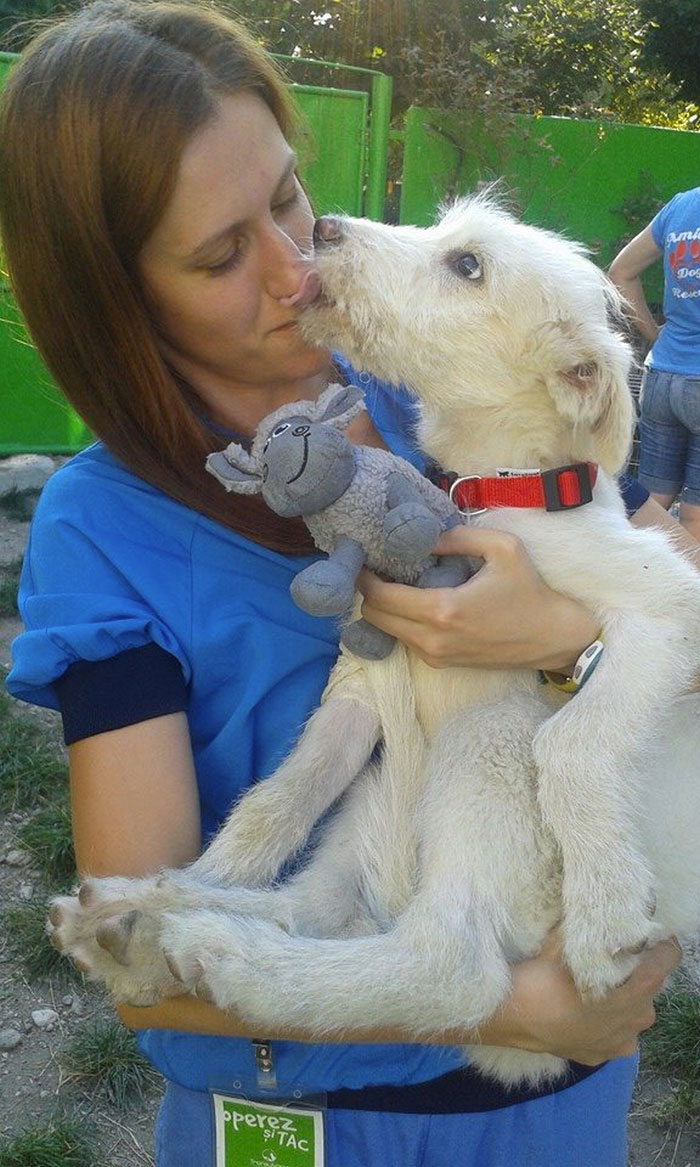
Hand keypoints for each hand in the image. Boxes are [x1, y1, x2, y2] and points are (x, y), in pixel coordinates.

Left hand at [357, 525, 598, 670]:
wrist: (552, 637)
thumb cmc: (529, 591)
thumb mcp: (502, 548)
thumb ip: (457, 536)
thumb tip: (422, 535)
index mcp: (442, 610)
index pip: (379, 596)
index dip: (364, 575)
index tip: (363, 556)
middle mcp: (432, 639)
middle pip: (373, 617)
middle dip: (368, 591)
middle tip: (376, 567)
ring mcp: (435, 656)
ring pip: (386, 631)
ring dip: (383, 607)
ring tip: (396, 580)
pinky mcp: (442, 664)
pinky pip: (405, 640)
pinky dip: (400, 621)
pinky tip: (416, 600)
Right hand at [491, 933, 680, 1064]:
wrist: (514, 1017)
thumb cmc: (544, 976)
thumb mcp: (566, 941)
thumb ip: (591, 931)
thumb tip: (602, 913)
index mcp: (637, 989)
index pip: (668, 960)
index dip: (661, 945)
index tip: (648, 935)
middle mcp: (638, 1018)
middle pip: (649, 987)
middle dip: (636, 973)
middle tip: (612, 962)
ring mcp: (623, 1041)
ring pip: (632, 1013)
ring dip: (622, 1000)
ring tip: (596, 990)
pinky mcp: (604, 1055)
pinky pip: (614, 1033)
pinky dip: (606, 1022)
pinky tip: (584, 1014)